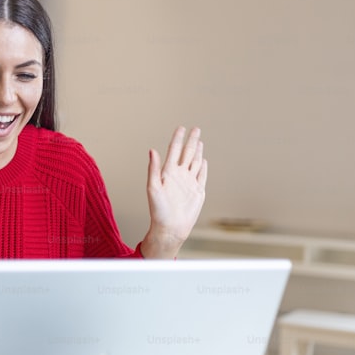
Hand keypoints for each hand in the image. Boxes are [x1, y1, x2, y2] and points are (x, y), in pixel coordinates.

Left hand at [141, 126, 207, 259]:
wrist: (170, 227)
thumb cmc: (158, 210)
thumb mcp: (153, 188)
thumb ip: (153, 169)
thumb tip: (152, 150)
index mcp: (168, 172)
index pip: (174, 150)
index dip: (178, 138)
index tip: (181, 127)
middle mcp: (179, 175)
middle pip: (187, 153)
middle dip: (191, 141)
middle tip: (195, 129)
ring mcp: (189, 183)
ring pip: (194, 163)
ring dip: (197, 151)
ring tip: (199, 141)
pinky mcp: (197, 192)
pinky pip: (201, 176)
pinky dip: (203, 167)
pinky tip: (203, 160)